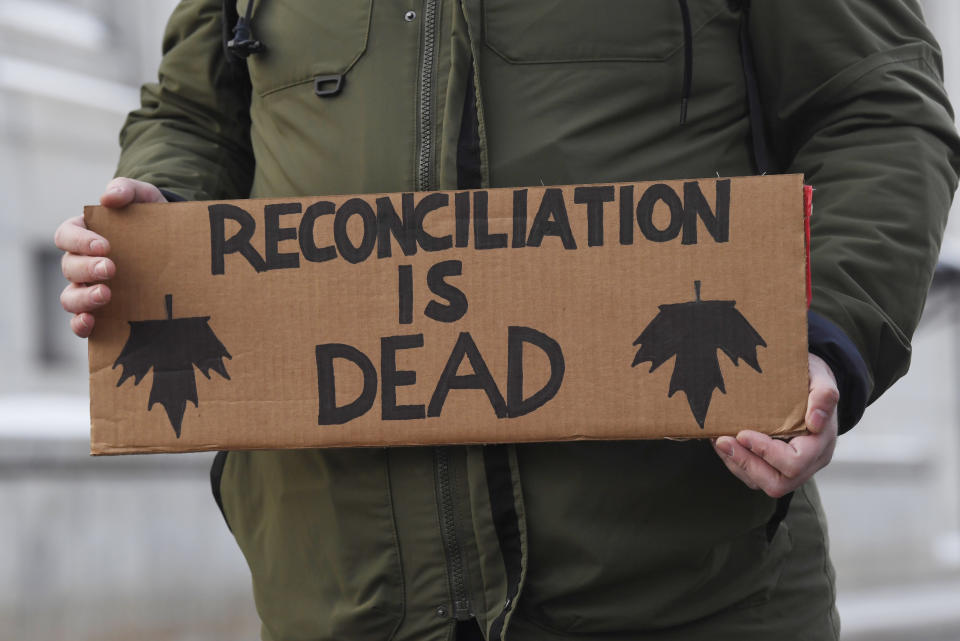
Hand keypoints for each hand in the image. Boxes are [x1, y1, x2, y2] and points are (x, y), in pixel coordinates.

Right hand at [55, 178, 165, 337]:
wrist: (176, 243)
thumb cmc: (152, 218)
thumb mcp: (145, 197)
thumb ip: (127, 190)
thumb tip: (108, 197)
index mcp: (84, 234)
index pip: (67, 235)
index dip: (79, 240)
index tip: (103, 245)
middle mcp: (81, 263)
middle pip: (69, 267)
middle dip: (87, 269)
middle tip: (111, 268)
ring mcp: (90, 288)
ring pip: (70, 297)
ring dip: (83, 298)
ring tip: (105, 295)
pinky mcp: (103, 311)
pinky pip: (81, 322)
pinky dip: (80, 324)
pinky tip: (91, 323)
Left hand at [712, 353, 838, 497]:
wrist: (809, 386)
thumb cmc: (811, 381)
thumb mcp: (821, 378)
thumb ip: (824, 395)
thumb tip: (815, 421)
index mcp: (821, 445)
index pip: (795, 463)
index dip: (767, 453)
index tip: (743, 433)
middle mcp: (808, 463)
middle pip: (777, 483)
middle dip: (745, 463)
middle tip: (722, 441)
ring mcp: (792, 468)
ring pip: (761, 483)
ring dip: (735, 463)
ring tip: (718, 441)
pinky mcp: (775, 467)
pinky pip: (753, 476)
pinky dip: (734, 462)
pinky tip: (722, 442)